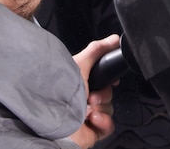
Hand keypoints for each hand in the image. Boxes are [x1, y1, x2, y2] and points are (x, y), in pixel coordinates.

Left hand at [69, 34, 119, 148]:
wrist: (55, 122)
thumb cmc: (59, 93)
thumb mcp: (79, 65)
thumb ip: (96, 50)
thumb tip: (114, 38)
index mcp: (77, 83)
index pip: (100, 79)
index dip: (108, 78)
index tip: (112, 78)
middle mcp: (81, 99)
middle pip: (107, 93)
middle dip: (103, 93)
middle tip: (91, 95)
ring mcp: (86, 115)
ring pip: (109, 108)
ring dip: (102, 107)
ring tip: (88, 108)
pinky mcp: (91, 131)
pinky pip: (108, 126)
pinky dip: (104, 122)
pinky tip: (92, 119)